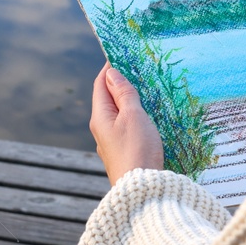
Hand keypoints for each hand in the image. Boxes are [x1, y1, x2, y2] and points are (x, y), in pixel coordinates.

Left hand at [89, 63, 165, 184]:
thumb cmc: (138, 150)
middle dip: (120, 83)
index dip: (109, 69)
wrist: (142, 190)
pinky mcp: (121, 152)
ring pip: (117, 114)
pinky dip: (133, 116)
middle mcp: (101, 128)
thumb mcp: (133, 116)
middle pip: (107, 98)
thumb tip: (111, 73)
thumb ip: (124, 93)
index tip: (121, 54)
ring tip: (144, 89)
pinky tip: (146, 116)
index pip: (100, 85)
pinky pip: (124, 127)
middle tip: (137, 69)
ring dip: (128, 100)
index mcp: (100, 117)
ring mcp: (110, 142)